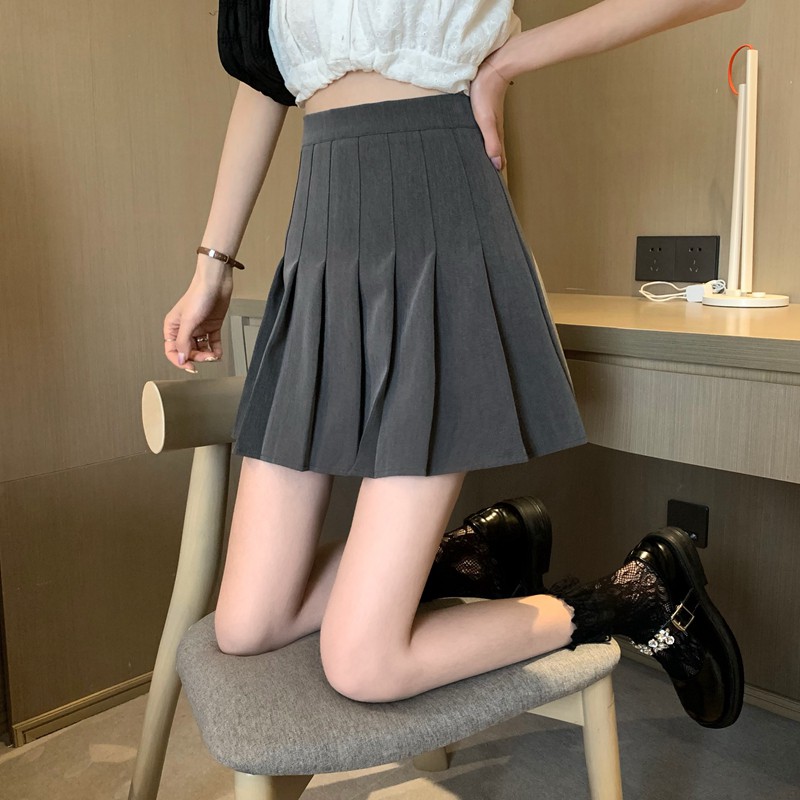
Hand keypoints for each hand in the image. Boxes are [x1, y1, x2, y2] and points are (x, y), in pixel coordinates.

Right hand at [163, 266, 232, 372]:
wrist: (216, 282)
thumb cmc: (199, 295)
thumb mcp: (189, 321)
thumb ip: (183, 342)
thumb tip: (181, 359)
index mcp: (173, 327)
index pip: (172, 350)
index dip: (179, 360)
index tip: (189, 366)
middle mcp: (185, 329)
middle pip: (188, 351)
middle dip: (197, 357)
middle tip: (206, 357)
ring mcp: (199, 328)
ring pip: (201, 348)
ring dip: (207, 354)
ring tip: (214, 355)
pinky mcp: (212, 326)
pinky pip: (213, 342)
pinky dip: (216, 349)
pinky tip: (218, 353)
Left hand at [469, 55, 514, 170]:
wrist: (492, 67)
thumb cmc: (486, 92)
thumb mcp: (486, 120)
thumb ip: (491, 140)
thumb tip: (497, 164)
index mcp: (496, 133)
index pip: (499, 158)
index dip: (497, 171)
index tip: (493, 186)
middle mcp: (495, 129)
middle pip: (496, 152)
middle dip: (493, 166)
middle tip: (487, 180)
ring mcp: (492, 120)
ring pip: (491, 141)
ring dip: (489, 154)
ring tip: (484, 166)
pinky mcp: (486, 112)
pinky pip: (486, 131)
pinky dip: (485, 141)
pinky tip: (478, 142)